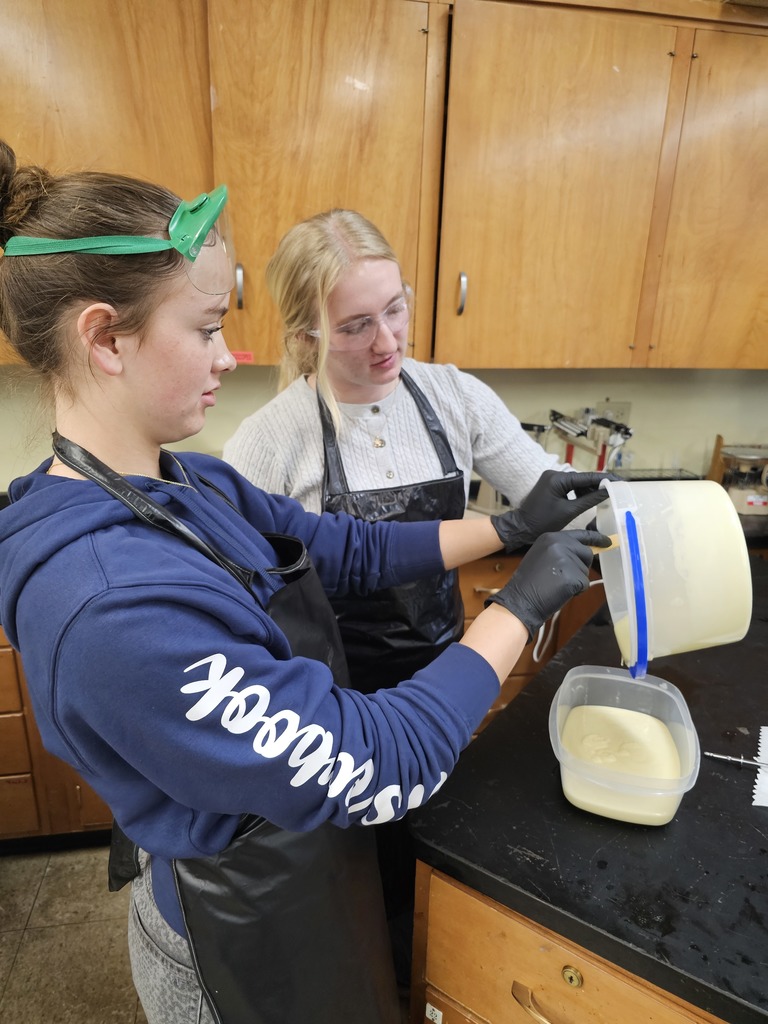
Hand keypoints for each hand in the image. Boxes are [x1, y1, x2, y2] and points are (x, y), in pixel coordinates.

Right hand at [485, 529, 611, 639]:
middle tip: (562, 578)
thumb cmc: (529, 583)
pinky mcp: (573, 575)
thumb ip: (560, 551)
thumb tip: (584, 552)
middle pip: (586, 553)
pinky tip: (559, 592)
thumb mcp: (542, 557)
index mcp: (551, 537)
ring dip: (576, 581)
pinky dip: (576, 591)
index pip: (580, 534)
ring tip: (556, 585)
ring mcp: (567, 559)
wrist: (520, 600)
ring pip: (585, 571)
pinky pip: (584, 584)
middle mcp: (559, 543)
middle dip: (581, 566)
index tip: (608, 541)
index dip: (596, 538)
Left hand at [491, 470, 615, 551]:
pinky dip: (578, 493)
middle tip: (614, 491)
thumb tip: (608, 491)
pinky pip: (568, 486)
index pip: (586, 477)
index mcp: (558, 478)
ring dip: (588, 490)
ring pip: (576, 482)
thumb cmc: (543, 521)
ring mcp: (551, 478)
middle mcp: (554, 474)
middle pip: (582, 478)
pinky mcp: (550, 485)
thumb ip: (590, 500)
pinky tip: (588, 499)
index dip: (604, 479)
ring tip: (603, 498)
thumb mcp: (570, 511)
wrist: (522, 527)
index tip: (620, 481)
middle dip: (597, 485)